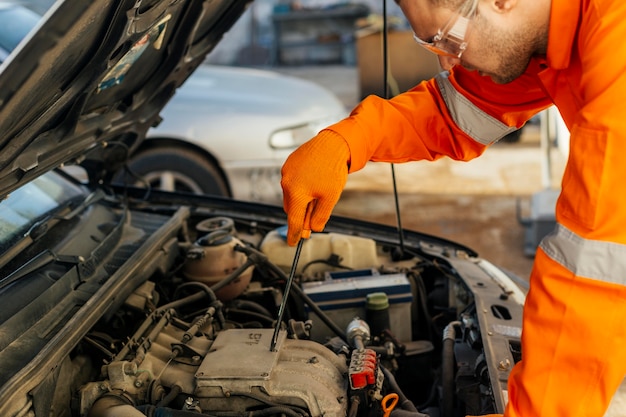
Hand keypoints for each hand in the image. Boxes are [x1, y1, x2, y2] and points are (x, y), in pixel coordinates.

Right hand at [281, 130, 349, 245]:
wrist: (334, 142)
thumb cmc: (332, 169)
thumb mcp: (330, 198)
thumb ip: (320, 216)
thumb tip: (313, 229)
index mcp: (296, 193)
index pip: (293, 220)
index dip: (294, 234)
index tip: (293, 243)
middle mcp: (286, 182)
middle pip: (291, 208)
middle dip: (300, 217)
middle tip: (310, 226)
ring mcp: (286, 172)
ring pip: (291, 195)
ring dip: (301, 202)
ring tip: (316, 199)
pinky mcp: (289, 163)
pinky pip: (291, 182)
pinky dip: (300, 189)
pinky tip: (313, 185)